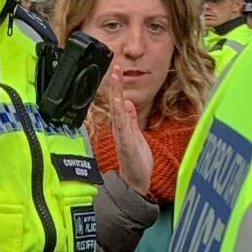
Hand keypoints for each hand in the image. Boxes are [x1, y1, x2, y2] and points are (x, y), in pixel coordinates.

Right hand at [105, 71, 153, 194]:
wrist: (136, 182)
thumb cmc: (136, 160)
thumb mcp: (136, 135)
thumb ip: (131, 119)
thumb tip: (128, 102)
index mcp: (122, 126)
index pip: (118, 102)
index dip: (116, 87)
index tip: (116, 70)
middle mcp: (120, 129)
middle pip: (116, 103)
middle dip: (115, 86)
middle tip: (114, 69)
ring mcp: (122, 136)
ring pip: (118, 112)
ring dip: (116, 96)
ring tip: (115, 81)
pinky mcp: (127, 145)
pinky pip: (123, 128)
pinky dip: (121, 116)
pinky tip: (121, 105)